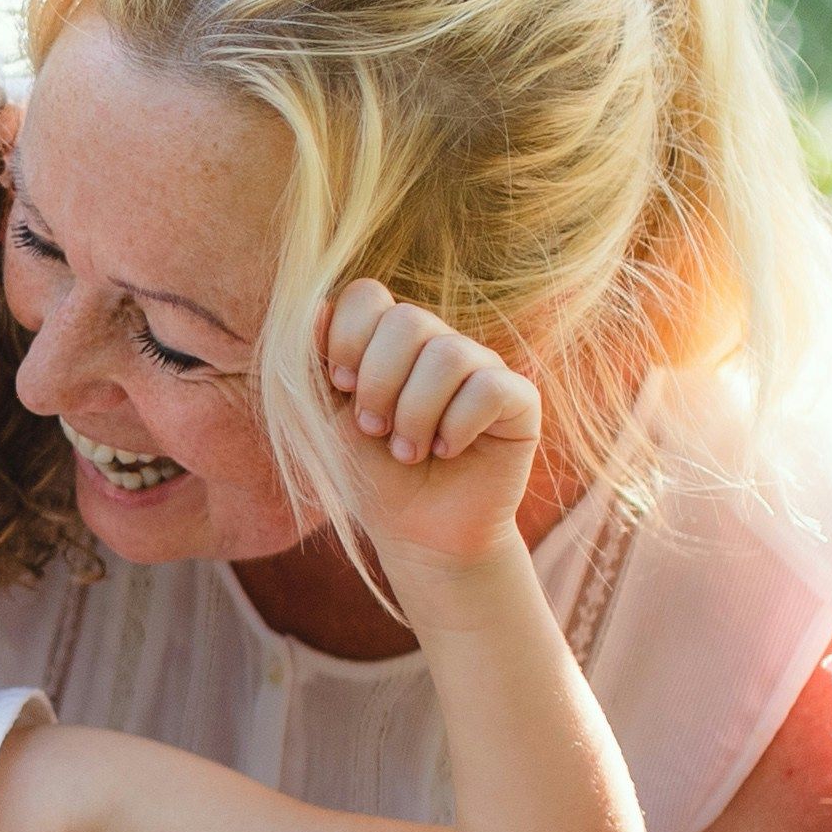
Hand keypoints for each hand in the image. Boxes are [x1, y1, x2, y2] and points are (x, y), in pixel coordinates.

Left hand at [316, 277, 545, 572]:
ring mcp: (482, 367)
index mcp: (389, 340)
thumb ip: (314, 366)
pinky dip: (457, 426)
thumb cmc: (372, 476)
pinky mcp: (518, 398)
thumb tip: (313, 307)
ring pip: (448, 355)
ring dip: (416, 413)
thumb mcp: (327, 421)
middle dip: (379, 383)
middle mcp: (438, 344)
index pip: (368, 296)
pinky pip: (490, 388)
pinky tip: (448, 452)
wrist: (418, 535)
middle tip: (374, 429)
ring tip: (409, 452)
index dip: (348, 338)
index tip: (342, 386)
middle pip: (407, 321)